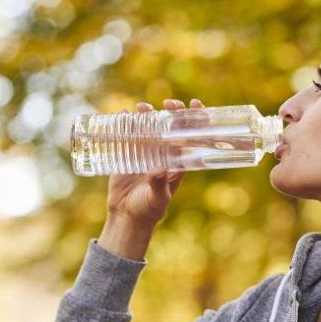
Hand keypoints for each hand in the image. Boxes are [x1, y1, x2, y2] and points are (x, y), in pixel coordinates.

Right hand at [99, 98, 204, 258]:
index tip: (195, 104)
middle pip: (172, 125)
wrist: (127, 217)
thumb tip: (159, 169)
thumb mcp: (158, 198)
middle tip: (169, 104)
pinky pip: (129, 133)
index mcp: (179, 161)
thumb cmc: (149, 210)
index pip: (192, 136)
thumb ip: (159, 184)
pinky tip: (123, 115)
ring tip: (143, 107)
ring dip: (149, 113)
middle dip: (173, 111)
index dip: (197, 118)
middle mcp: (165, 152)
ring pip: (151, 126)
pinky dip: (126, 122)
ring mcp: (147, 151)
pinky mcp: (129, 153)